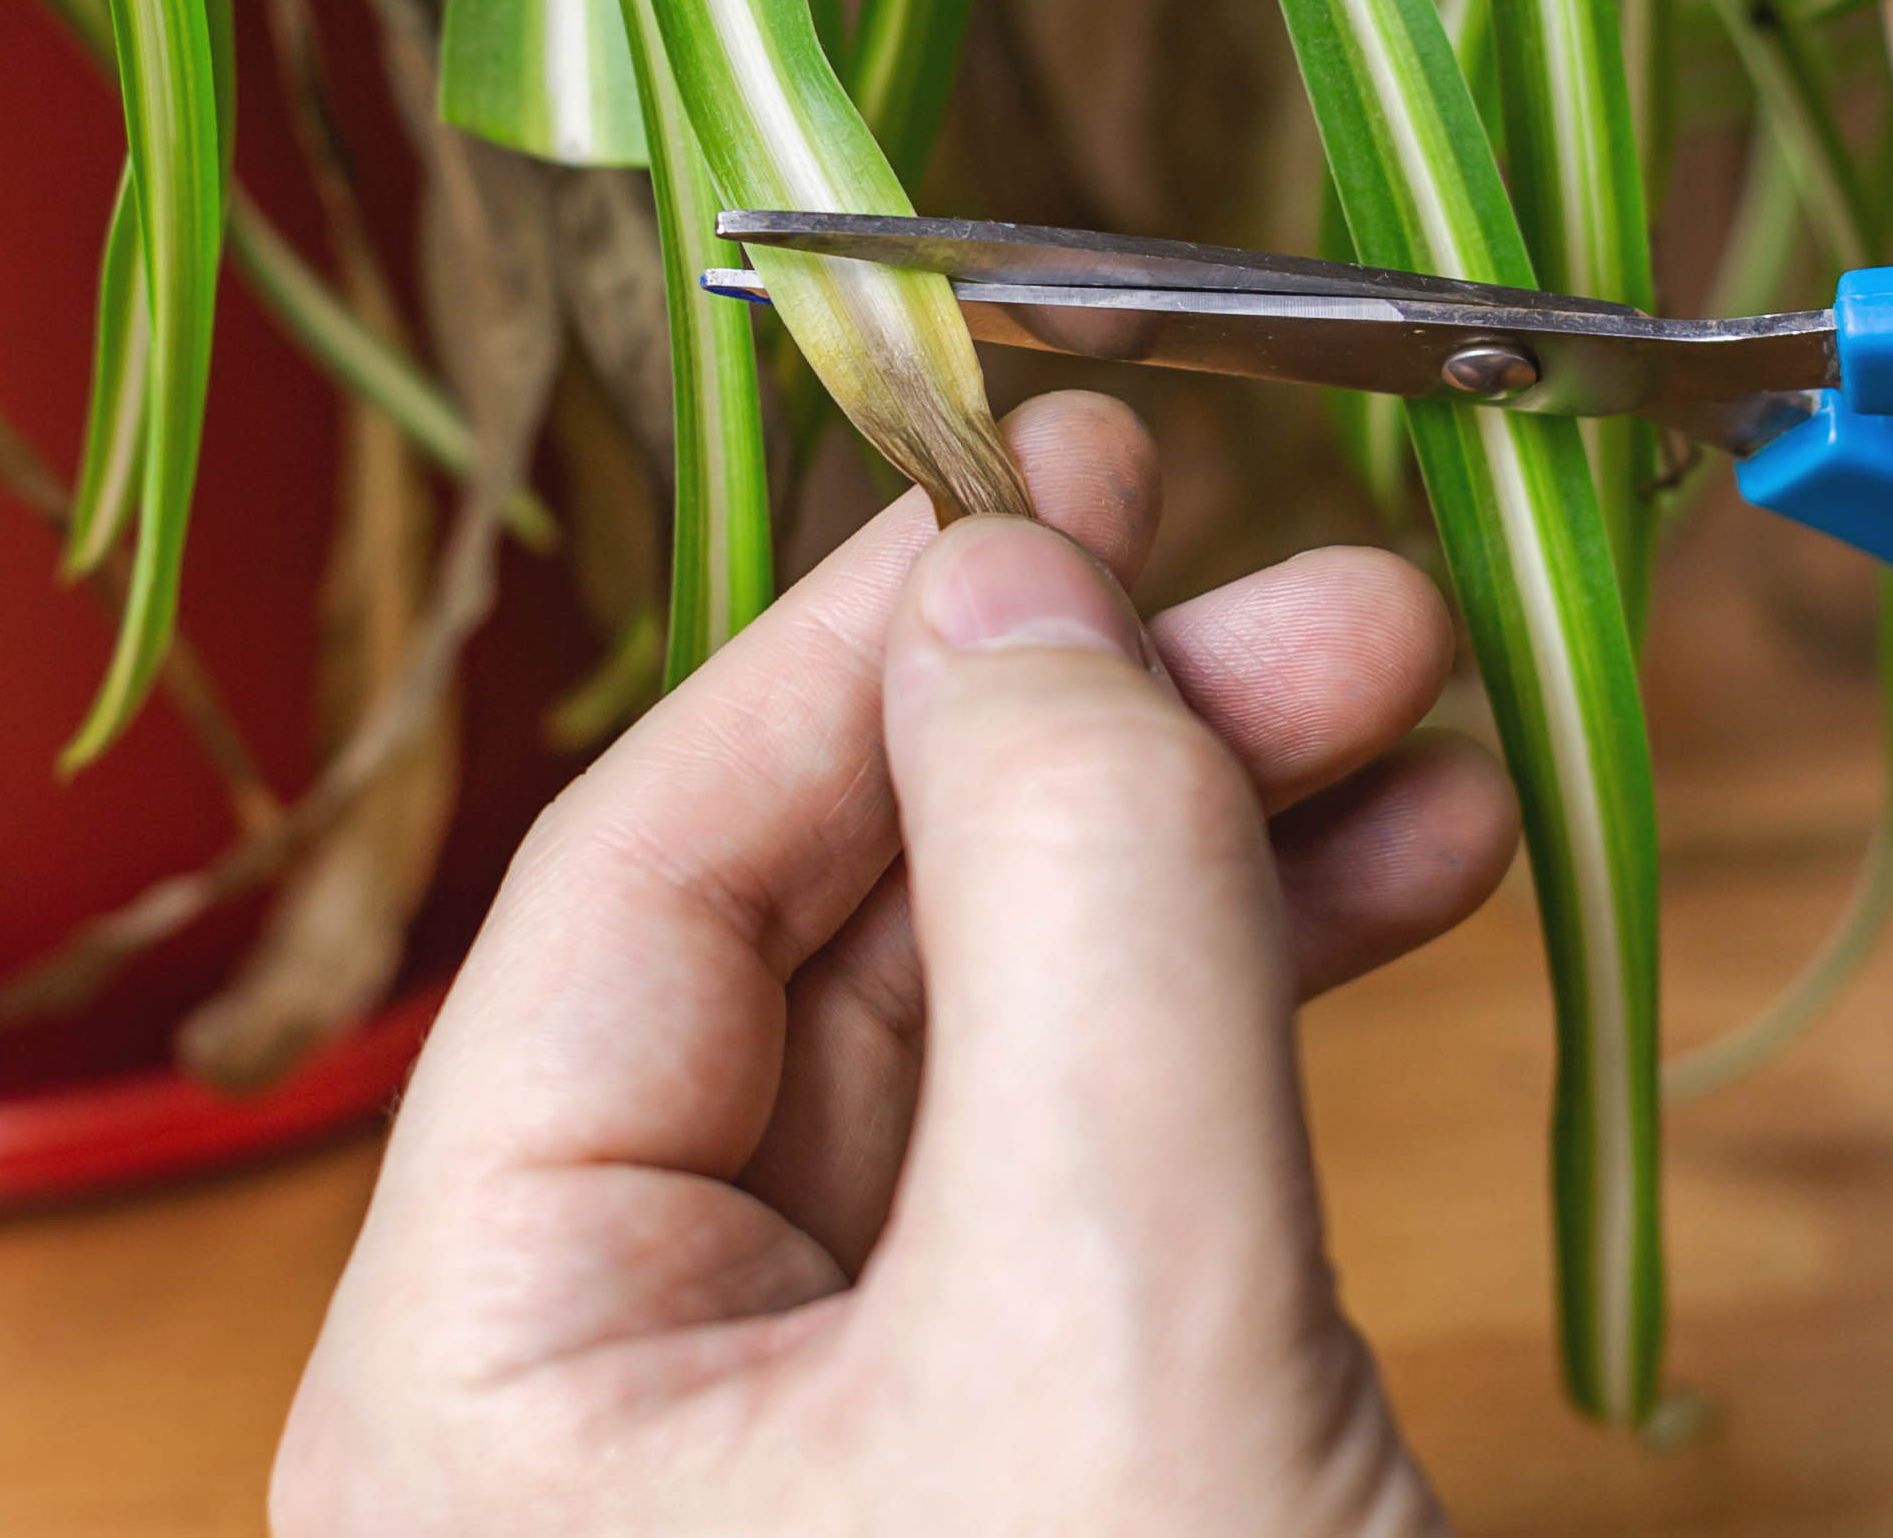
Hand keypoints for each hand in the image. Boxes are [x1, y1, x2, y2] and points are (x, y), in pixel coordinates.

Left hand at [275, 392, 1514, 1535]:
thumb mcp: (1118, 1316)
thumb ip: (1077, 909)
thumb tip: (1025, 580)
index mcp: (487, 1380)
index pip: (640, 893)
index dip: (859, 648)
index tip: (1054, 458)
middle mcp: (608, 1405)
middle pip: (830, 947)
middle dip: (1082, 743)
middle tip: (1306, 582)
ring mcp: (817, 1452)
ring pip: (985, 1048)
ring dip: (1198, 860)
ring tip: (1405, 712)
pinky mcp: (1005, 1481)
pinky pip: (1090, 1181)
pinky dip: (1239, 1026)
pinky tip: (1389, 888)